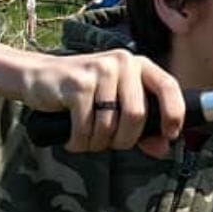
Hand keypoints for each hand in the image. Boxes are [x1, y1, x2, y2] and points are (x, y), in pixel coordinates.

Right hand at [0, 30, 185, 157]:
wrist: (38, 77)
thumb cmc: (82, 94)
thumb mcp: (115, 105)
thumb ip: (142, 126)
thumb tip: (163, 148)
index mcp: (138, 65)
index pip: (169, 86)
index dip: (174, 114)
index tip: (169, 136)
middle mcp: (122, 62)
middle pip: (137, 115)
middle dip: (124, 140)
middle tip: (108, 144)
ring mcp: (99, 71)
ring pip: (110, 126)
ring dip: (98, 144)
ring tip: (87, 140)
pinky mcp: (77, 84)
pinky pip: (86, 127)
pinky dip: (80, 142)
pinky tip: (73, 140)